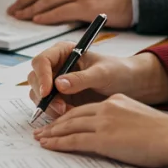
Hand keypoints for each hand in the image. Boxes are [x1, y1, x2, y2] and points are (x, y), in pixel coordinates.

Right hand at [28, 42, 167, 116]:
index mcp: (64, 52)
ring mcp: (56, 83)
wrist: (132, 86)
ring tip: (67, 112)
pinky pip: (49, 107)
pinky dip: (55, 113)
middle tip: (59, 107)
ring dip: (48, 105)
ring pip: (38, 94)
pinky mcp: (61, 99)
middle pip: (35, 79)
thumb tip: (59, 84)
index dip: (41, 76)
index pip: (42, 61)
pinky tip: (69, 116)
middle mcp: (56, 66)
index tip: (48, 91)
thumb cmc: (119, 72)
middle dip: (43, 95)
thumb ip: (81, 78)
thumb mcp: (103, 73)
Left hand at [33, 94, 167, 167]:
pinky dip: (59, 143)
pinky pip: (74, 141)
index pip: (86, 108)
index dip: (69, 115)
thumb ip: (122, 119)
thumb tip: (114, 131)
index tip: (59, 121)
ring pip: (70, 126)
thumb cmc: (164, 133)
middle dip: (56, 123)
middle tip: (42, 129)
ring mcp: (104, 122)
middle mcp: (106, 108)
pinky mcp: (103, 139)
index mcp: (115, 101)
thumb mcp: (139, 116)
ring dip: (53, 133)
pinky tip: (49, 146)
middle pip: (73, 115)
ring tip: (41, 138)